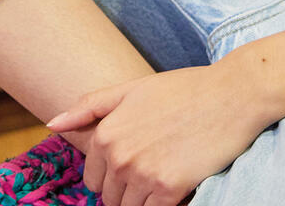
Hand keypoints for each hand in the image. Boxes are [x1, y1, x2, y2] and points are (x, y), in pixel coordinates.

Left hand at [48, 65, 269, 205]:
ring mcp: (143, 174)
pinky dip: (163, 204)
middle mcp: (120, 156)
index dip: (115, 174)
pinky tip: (178, 180)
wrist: (231, 95)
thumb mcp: (132, 89)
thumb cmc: (183, 90)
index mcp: (107, 133)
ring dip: (145, 199)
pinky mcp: (169, 189)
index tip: (139, 158)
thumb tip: (52, 124)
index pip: (93, 180)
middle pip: (110, 199)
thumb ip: (89, 106)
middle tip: (156, 163)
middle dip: (128, 190)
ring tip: (168, 169)